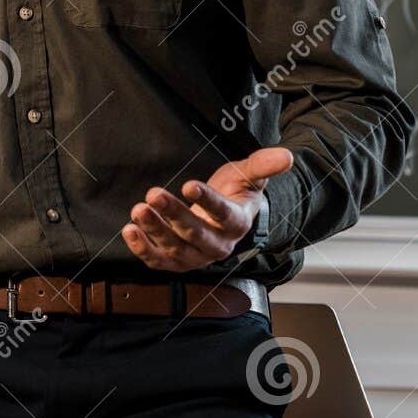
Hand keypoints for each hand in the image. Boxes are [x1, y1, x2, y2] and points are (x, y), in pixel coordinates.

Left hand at [121, 146, 293, 270]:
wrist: (224, 215)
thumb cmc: (235, 191)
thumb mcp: (249, 174)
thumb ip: (263, 164)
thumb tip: (287, 155)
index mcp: (238, 223)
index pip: (223, 214)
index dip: (207, 201)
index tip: (189, 184)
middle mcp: (219, 245)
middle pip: (196, 234)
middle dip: (174, 215)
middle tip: (153, 194)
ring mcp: (197, 257)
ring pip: (175, 250)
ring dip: (155, 231)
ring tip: (139, 209)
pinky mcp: (177, 262)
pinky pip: (160, 262)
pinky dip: (143, 249)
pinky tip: (130, 230)